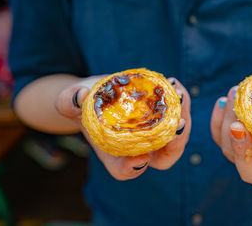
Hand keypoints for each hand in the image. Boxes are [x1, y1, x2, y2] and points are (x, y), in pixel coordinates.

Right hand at [55, 76, 190, 179]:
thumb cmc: (82, 102)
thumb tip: (79, 96)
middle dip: (175, 143)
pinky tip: (174, 83)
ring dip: (183, 116)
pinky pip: (177, 114)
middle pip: (164, 156)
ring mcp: (154, 134)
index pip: (125, 169)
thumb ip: (68, 101)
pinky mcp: (163, 117)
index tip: (141, 157)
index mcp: (115, 154)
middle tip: (178, 124)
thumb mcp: (68, 100)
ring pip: (176, 135)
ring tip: (179, 94)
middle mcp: (139, 148)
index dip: (133, 167)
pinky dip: (179, 100)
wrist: (98, 92)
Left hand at [210, 68, 251, 186]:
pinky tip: (223, 101)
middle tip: (239, 128)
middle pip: (251, 172)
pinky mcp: (230, 144)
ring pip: (229, 151)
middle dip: (244, 150)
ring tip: (236, 96)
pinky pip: (218, 137)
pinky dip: (217, 120)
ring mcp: (246, 157)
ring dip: (228, 125)